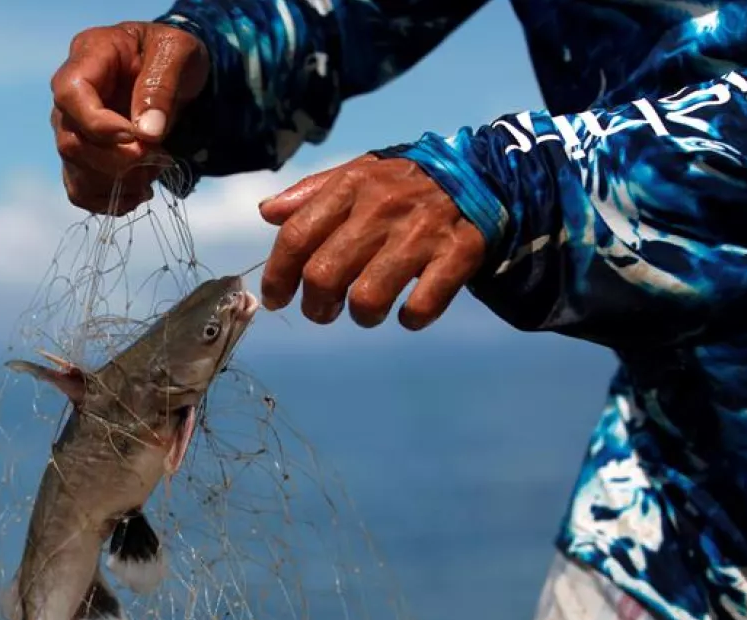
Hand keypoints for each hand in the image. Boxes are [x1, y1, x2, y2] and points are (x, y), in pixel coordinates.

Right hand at [50, 22, 208, 214]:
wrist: (173, 70)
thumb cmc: (172, 54)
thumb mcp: (178, 53)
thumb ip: (161, 86)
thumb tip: (147, 134)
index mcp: (88, 55)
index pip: (70, 95)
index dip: (99, 125)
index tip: (137, 137)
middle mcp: (70, 95)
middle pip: (71, 141)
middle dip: (117, 161)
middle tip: (158, 157)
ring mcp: (72, 128)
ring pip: (75, 171)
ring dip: (119, 183)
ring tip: (156, 170)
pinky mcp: (82, 156)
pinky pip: (82, 190)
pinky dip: (112, 200)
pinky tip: (141, 190)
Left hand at [257, 155, 486, 329]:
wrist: (479, 173)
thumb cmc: (401, 184)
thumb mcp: (356, 175)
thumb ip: (309, 194)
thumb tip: (267, 212)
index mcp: (351, 186)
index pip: (296, 236)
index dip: (277, 275)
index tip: (276, 298)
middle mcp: (382, 208)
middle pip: (324, 275)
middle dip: (316, 306)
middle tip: (324, 310)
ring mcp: (420, 233)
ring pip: (367, 299)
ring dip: (361, 316)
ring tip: (367, 311)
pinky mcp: (457, 254)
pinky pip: (420, 307)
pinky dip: (410, 318)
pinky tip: (407, 311)